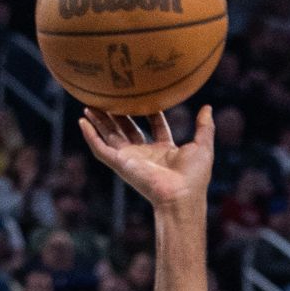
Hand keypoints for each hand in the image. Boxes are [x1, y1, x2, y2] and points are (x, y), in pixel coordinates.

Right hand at [79, 104, 213, 211]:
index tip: (146, 96)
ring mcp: (130, 159)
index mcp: (164, 151)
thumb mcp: (203, 146)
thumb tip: (207, 108)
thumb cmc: (194, 176)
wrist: (181, 194)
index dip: (150, 112)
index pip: (154, 127)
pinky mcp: (120, 164)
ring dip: (99, 121)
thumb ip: (205, 127)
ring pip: (110, 136)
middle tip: (109, 97)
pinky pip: (100, 149)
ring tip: (89, 104)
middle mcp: (145, 155)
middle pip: (127, 130)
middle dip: (118, 115)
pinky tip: (82, 122)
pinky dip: (90, 136)